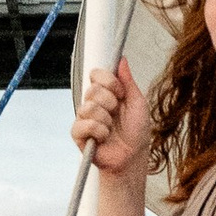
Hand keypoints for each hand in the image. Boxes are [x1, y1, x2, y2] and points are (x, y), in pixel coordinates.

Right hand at [73, 57, 152, 181]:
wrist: (132, 157)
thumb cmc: (136, 131)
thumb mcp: (138, 103)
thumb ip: (128, 81)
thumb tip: (122, 59)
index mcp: (106, 92)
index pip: (96, 73)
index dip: (109, 82)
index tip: (121, 94)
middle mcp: (93, 102)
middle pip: (93, 89)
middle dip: (111, 103)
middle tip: (117, 114)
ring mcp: (84, 118)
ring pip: (89, 107)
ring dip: (106, 120)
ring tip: (111, 129)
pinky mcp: (78, 134)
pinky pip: (84, 125)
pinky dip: (99, 132)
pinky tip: (103, 138)